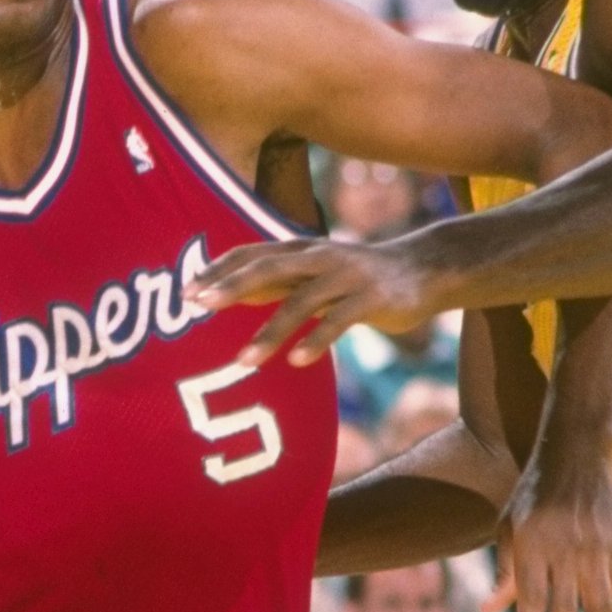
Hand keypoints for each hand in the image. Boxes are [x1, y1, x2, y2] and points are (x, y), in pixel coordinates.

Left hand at [185, 233, 439, 366]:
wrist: (424, 271)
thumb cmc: (357, 278)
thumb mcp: (312, 275)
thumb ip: (274, 283)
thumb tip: (226, 292)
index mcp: (301, 250)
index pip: (251, 253)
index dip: (219, 269)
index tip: (187, 291)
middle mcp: (320, 257)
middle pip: (269, 267)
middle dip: (233, 285)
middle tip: (200, 306)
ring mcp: (347, 276)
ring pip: (301, 301)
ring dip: (269, 331)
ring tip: (243, 361)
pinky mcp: (372, 298)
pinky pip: (339, 320)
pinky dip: (317, 340)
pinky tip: (296, 361)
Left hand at [489, 447, 611, 611]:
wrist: (575, 453)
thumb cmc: (534, 491)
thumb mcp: (508, 523)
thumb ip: (504, 569)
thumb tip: (488, 608)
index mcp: (533, 547)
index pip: (530, 599)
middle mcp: (565, 552)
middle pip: (566, 610)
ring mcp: (597, 552)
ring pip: (603, 609)